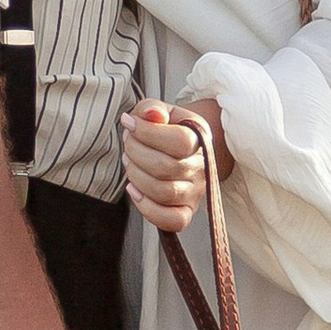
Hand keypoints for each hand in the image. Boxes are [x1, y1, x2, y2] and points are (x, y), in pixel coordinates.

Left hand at [119, 99, 228, 233]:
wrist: (184, 148)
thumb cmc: (168, 130)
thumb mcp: (160, 111)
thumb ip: (152, 108)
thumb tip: (151, 115)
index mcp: (200, 139)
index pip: (180, 141)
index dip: (148, 133)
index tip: (130, 124)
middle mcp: (201, 168)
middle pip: (165, 167)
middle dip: (136, 153)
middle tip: (129, 143)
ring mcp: (195, 192)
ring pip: (164, 192)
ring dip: (136, 176)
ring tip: (130, 163)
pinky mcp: (186, 211)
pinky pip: (172, 220)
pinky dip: (147, 208)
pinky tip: (135, 191)